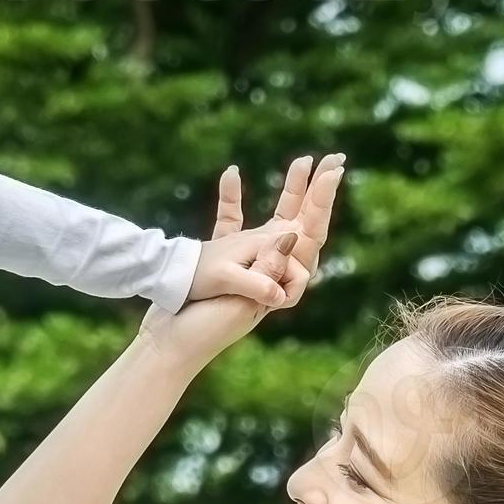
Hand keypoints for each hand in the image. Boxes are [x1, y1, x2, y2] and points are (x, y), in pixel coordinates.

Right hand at [155, 153, 343, 361]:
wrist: (168, 344)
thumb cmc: (204, 328)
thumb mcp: (239, 300)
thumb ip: (264, 271)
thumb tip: (290, 236)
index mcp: (278, 277)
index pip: (308, 234)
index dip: (322, 201)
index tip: (334, 171)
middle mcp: (269, 268)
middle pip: (300, 222)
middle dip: (316, 190)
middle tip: (334, 158)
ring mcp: (247, 264)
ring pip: (274, 219)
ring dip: (290, 190)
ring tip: (302, 160)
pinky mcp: (220, 262)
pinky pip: (231, 223)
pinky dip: (232, 199)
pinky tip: (232, 172)